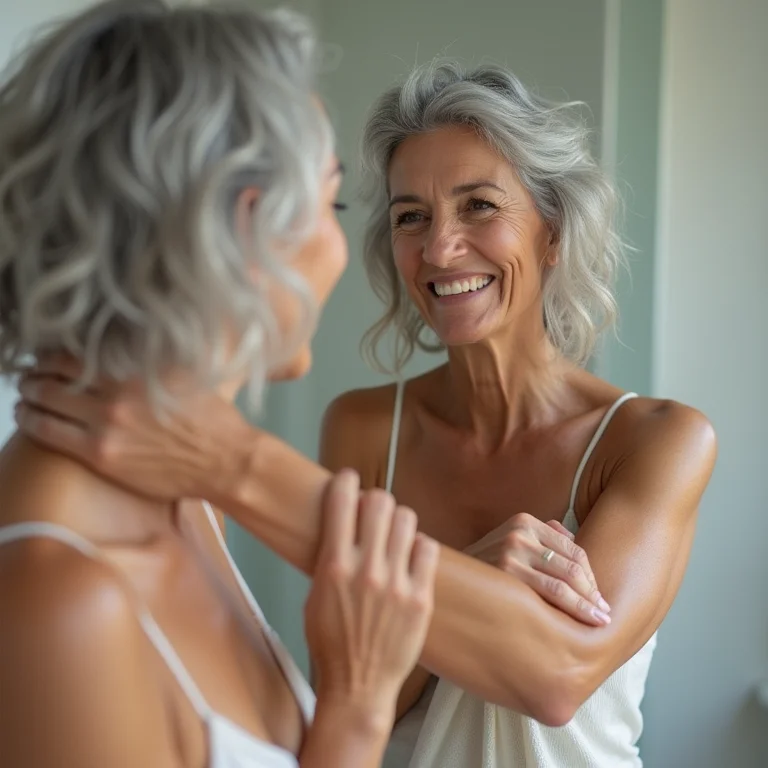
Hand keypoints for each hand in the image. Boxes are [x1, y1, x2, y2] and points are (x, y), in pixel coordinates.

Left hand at [13, 355, 249, 501]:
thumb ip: (150, 356)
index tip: (48, 354)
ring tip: (25, 393)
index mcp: (136, 368)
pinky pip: (49, 433)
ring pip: (45, 402)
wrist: (224, 459)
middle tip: (30, 372)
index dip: (54, 352)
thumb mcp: (185, 371)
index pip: (77, 351)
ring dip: (28, 394)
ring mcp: (105, 425)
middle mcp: (116, 392)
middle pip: (54, 374)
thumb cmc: (211, 416)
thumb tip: (122, 340)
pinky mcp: (100, 454)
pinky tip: (27, 417)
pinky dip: (31, 421)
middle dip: (35, 371)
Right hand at [305, 471, 438, 723]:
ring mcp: (397, 584)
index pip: (342, 501)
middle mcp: (366, 570)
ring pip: (407, 520)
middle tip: (374, 510)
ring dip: (398, 520)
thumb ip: (330, 558)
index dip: (346, 481)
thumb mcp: (315, 596)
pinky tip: (410, 556)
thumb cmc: (331, 643)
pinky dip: (418, 545)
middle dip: (375, 500)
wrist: (358, 686)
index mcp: (334, 566)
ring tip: (394, 534)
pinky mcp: (421, 598)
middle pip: (380, 503)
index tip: (348, 480)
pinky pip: (427, 548)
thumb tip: (342, 524)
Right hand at [465, 513, 610, 625]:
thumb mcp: (510, 541)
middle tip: (605, 616)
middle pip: (573, 566)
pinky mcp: (504, 573)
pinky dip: (569, 609)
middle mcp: (519, 533)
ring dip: (586, 605)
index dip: (592, 578)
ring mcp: (511, 552)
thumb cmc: (484, 566)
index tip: (600, 599)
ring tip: (599, 623)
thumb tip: (574, 539)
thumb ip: (542, 536)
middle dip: (593, 594)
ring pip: (563, 582)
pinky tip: (576, 624)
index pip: (574, 551)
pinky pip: (547, 594)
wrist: (445, 580)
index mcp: (525, 521)